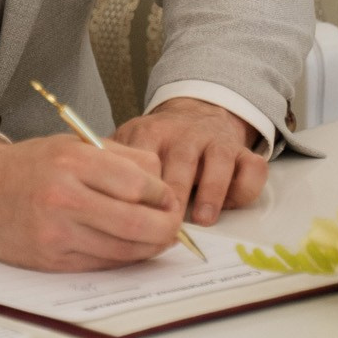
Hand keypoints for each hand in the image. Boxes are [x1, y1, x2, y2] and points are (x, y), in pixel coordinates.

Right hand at [0, 131, 181, 270]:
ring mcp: (56, 232)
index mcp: (72, 161)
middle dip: (167, 228)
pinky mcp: (51, 259)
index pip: (139, 183)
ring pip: (124, 249)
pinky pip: (102, 264)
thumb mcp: (72, 146)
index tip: (169, 198)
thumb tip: (163, 183)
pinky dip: (122, 257)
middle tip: (173, 225)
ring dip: (149, 247)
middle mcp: (64, 197)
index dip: (164, 195)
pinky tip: (126, 247)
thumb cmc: (31, 166)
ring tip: (155, 236)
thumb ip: (119, 159)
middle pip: (138, 222)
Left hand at [113, 99, 267, 225]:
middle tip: (168, 224)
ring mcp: (216, 141)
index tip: (134, 214)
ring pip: (219, 163)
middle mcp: (185, 134)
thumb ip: (109, 165)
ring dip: (211, 192)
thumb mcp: (127, 143)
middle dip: (175, 194)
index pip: (143, 158)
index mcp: (150, 132)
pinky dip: (246, 188)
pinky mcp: (243, 152)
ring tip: (202, 219)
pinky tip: (232, 205)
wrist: (196, 112)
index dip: (140, 189)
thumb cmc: (158, 142)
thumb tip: (84, 198)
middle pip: (181, 162)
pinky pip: (253, 168)